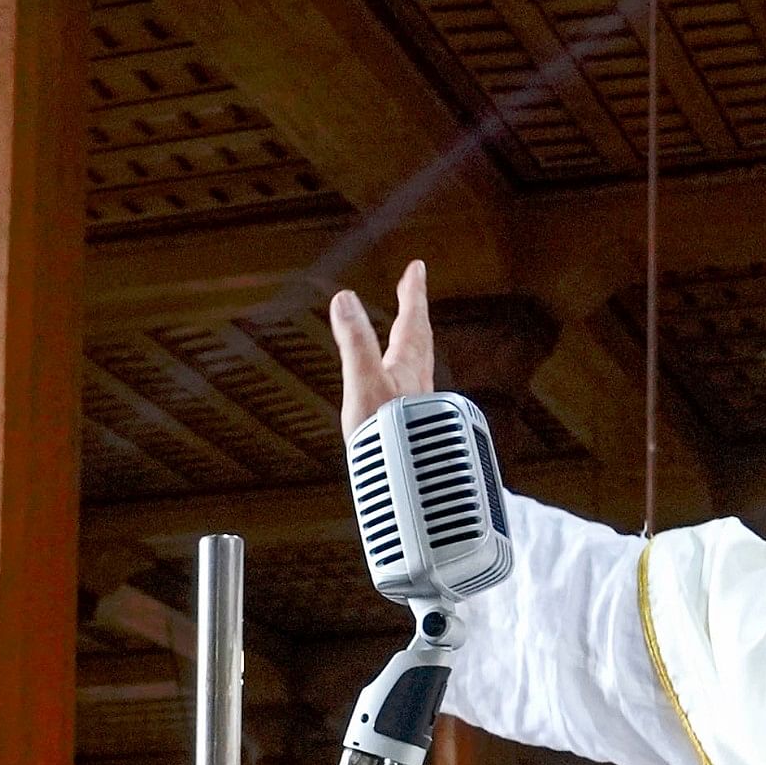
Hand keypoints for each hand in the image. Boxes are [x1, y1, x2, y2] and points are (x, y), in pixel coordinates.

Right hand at [326, 259, 435, 432]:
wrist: (413, 495)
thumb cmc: (388, 440)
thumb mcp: (364, 384)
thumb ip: (355, 342)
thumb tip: (345, 299)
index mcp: (407, 370)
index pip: (413, 322)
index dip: (414, 293)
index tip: (417, 268)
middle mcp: (419, 387)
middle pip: (419, 343)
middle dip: (414, 316)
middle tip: (413, 295)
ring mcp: (420, 411)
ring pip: (420, 371)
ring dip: (413, 351)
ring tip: (407, 343)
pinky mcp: (417, 434)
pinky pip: (414, 397)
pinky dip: (408, 385)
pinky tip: (403, 400)